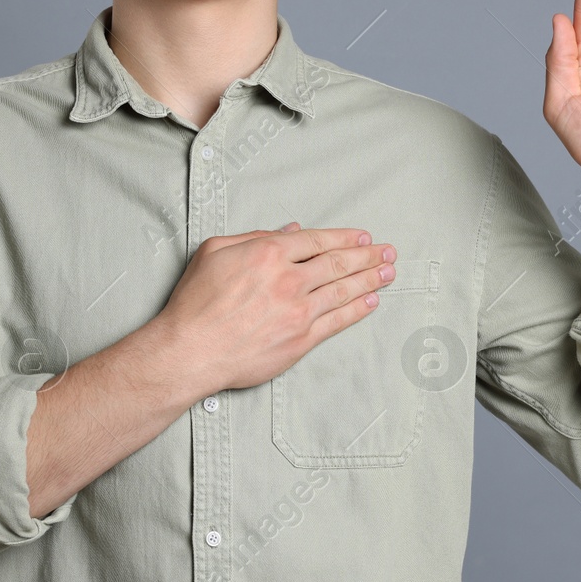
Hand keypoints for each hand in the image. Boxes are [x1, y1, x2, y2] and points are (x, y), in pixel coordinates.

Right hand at [152, 222, 397, 394]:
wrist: (191, 350)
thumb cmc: (196, 301)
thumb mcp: (214, 251)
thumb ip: (253, 236)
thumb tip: (289, 232)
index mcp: (268, 253)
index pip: (317, 240)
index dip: (345, 238)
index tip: (363, 238)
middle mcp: (289, 280)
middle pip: (338, 263)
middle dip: (368, 256)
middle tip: (388, 252)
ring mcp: (298, 311)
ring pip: (343, 291)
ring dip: (371, 280)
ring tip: (389, 272)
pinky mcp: (301, 340)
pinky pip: (338, 321)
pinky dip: (358, 309)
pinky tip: (371, 301)